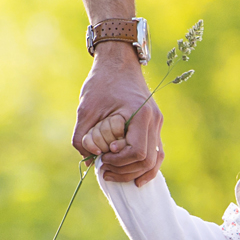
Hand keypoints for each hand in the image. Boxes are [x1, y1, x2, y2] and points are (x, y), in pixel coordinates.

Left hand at [74, 43, 163, 184]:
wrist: (118, 62)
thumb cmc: (102, 82)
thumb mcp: (86, 109)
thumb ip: (83, 137)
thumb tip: (89, 161)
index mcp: (140, 114)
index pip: (136, 152)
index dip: (119, 161)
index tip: (102, 157)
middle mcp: (154, 121)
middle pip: (147, 161)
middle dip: (124, 170)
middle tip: (104, 170)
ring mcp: (157, 124)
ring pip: (154, 161)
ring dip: (133, 172)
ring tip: (112, 173)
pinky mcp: (153, 127)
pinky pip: (155, 153)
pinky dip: (144, 167)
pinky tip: (133, 178)